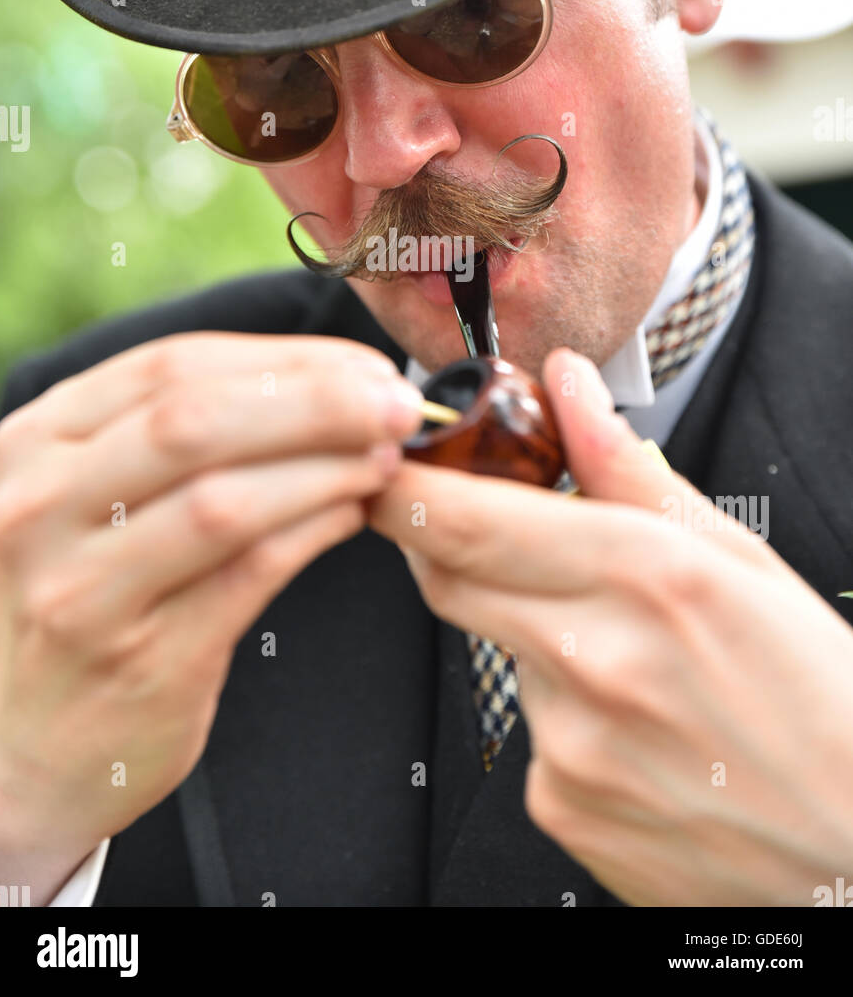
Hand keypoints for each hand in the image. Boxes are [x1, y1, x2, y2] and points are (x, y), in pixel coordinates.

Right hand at [0, 333, 422, 857]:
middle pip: (194, 423)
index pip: (174, 366)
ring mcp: (82, 589)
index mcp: (37, 441)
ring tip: (385, 459)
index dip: (285, 359)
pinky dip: (314, 533)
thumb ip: (181, 429)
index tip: (365, 365)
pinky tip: (352, 513)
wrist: (30, 745)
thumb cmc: (89, 592)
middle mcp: (41, 506)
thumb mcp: (96, 492)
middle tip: (398, 405)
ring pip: (223, 501)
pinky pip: (247, 576)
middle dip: (316, 403)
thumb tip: (331, 378)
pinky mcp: (140, 659)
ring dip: (326, 469)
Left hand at [367, 347, 852, 905]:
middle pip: (446, 577)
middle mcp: (594, 660)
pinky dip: (558, 707)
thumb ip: (629, 468)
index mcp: (646, 575)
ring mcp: (569, 743)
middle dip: (447, 541)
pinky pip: (523, 728)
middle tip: (493, 530)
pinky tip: (631, 721)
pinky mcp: (558, 805)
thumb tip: (566, 384)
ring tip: (624, 653)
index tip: (381, 464)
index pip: (465, 519)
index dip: (402, 486)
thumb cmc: (820, 696)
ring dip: (529, 631)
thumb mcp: (741, 558)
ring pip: (493, 649)